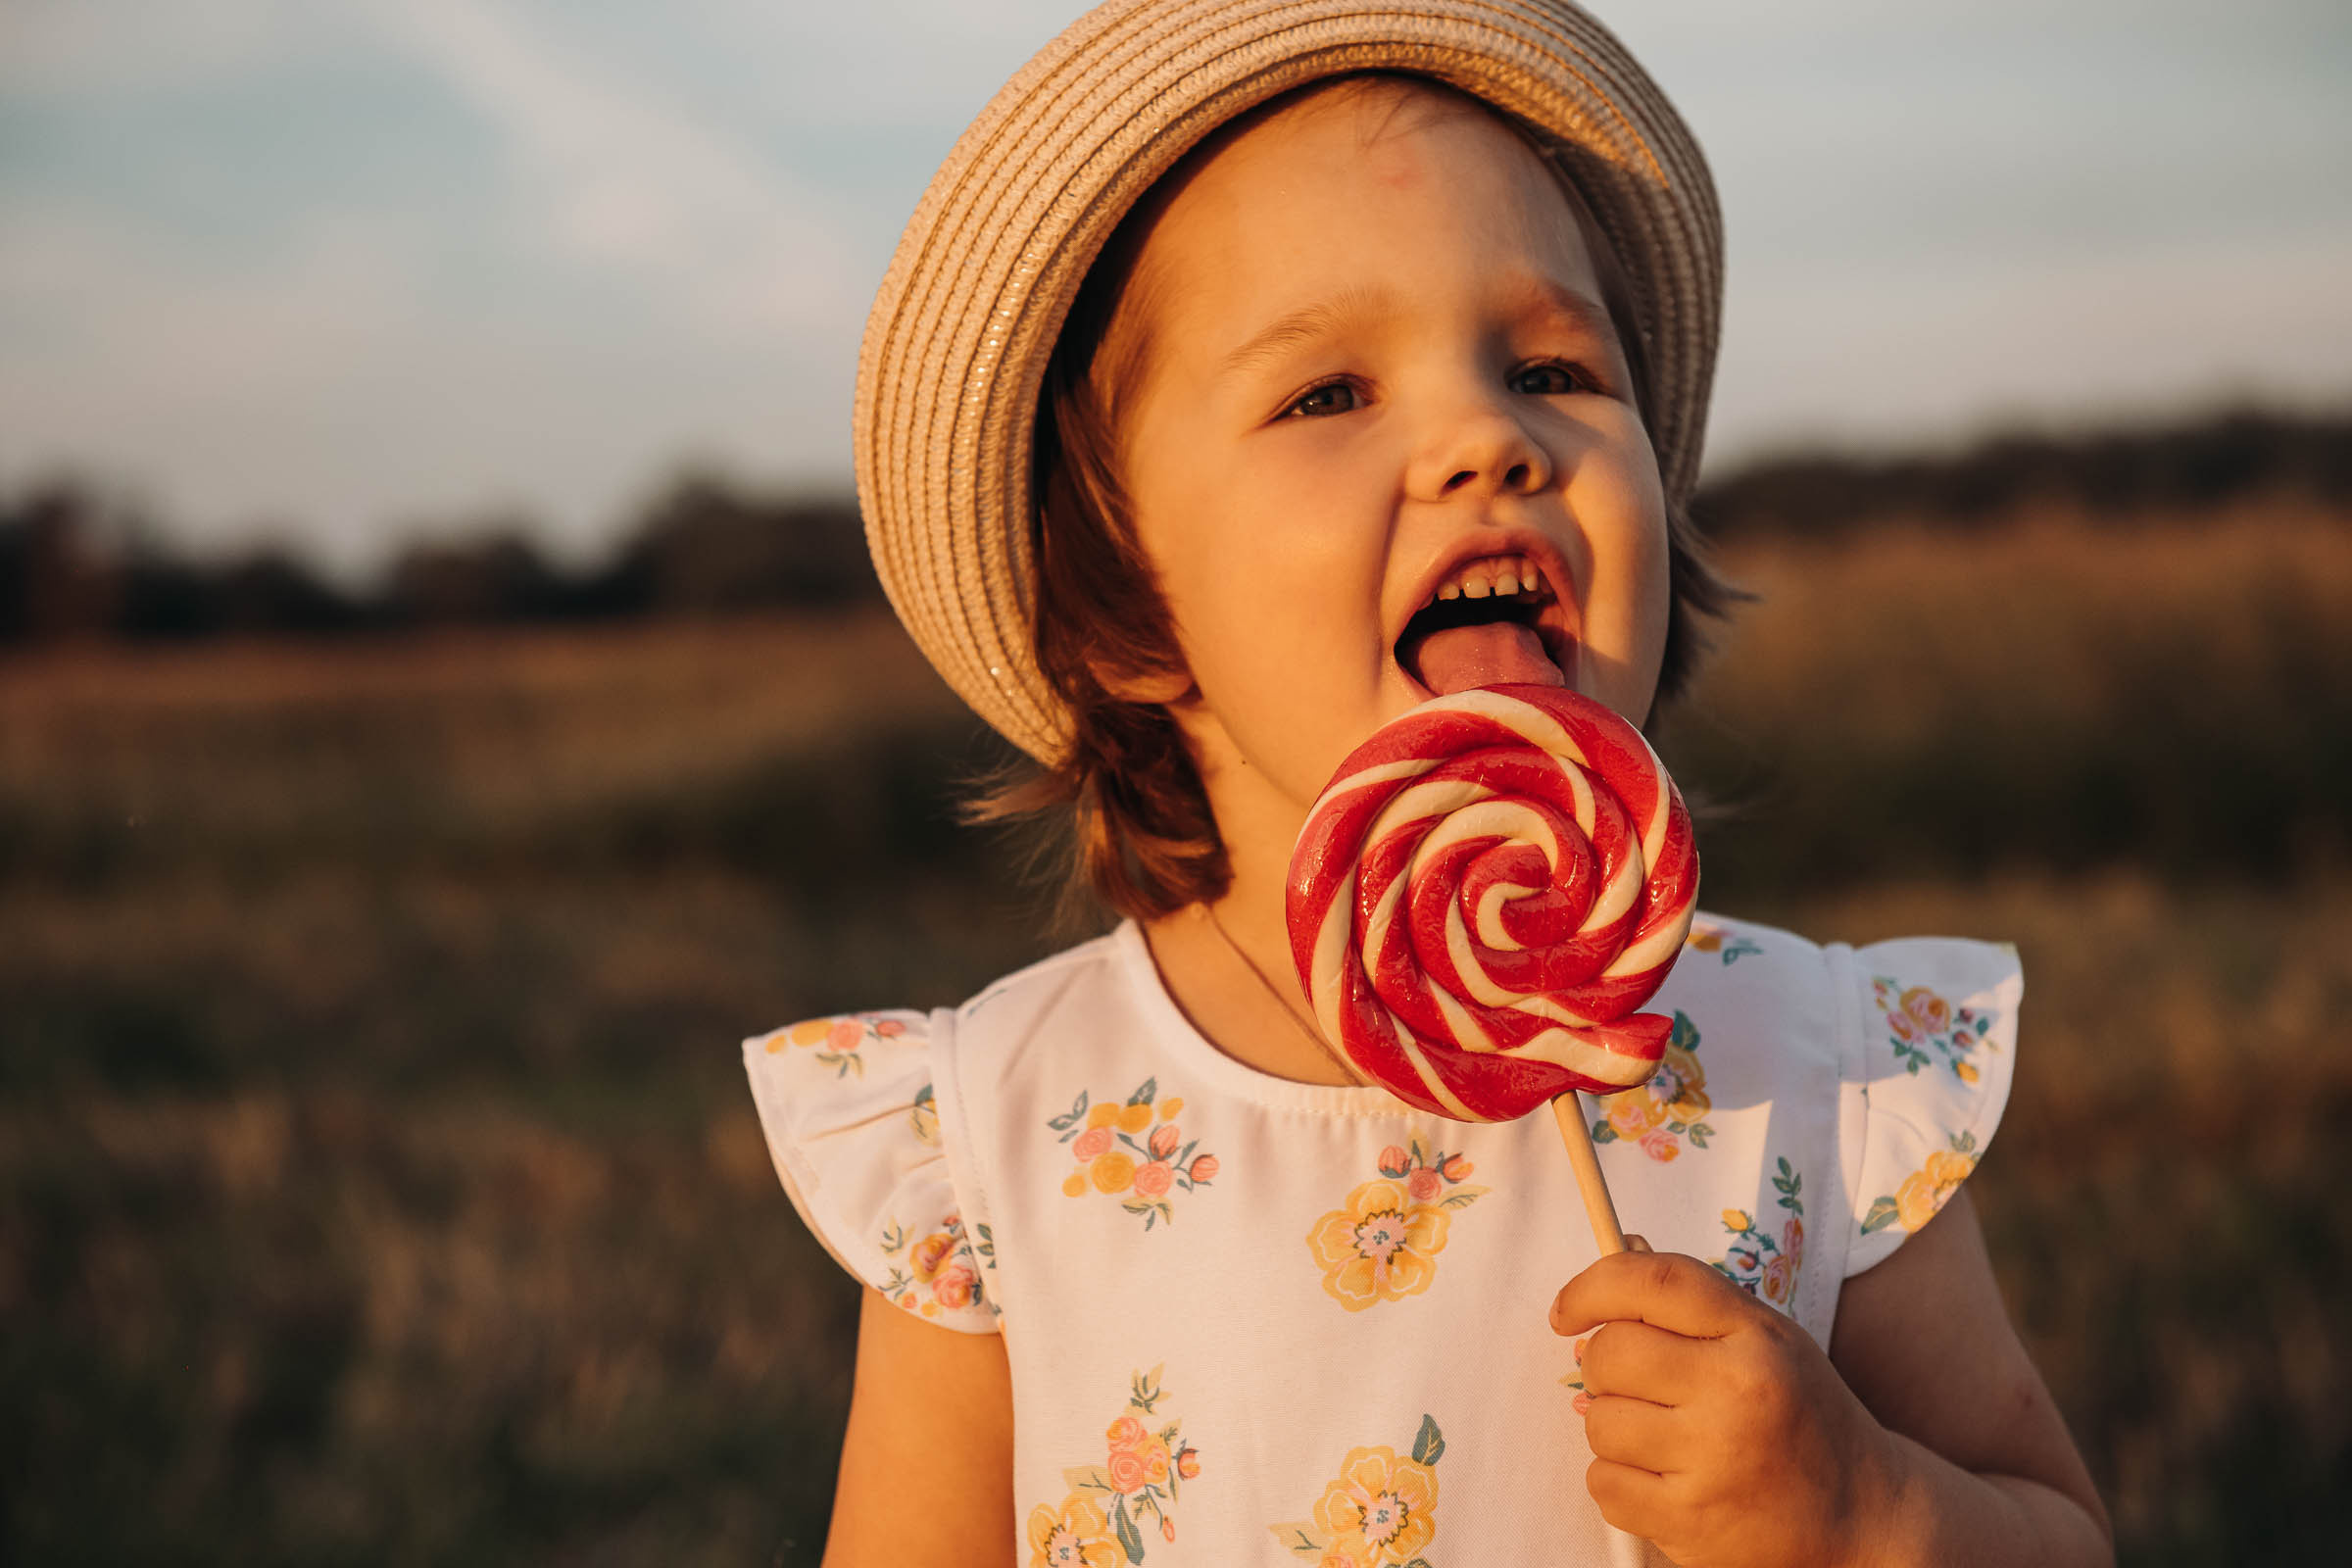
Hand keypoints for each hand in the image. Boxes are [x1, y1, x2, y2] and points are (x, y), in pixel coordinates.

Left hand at [1550, 1242, 1896, 1567]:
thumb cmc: (1802, 1419)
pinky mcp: (1690, 1521)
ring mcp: (1713, 1460)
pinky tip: (1666, 1481)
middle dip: (1603, 1367)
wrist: (1863, 1517)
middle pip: (1611, 1352)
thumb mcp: (1767, 1341)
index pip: (1655, 1281)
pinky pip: (1602, 1483)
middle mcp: (1737, 1392)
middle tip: (1632, 1385)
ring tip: (1664, 1439)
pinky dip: (1620, 1483)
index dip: (1593, 1285)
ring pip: (1599, 1422)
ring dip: (1615, 1429)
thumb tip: (1613, 1264)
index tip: (1567, 1310)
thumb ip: (1694, 1304)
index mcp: (1757, 1337)